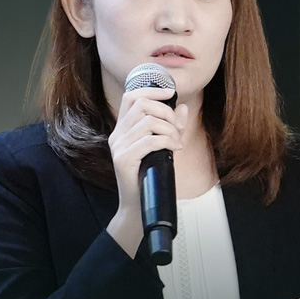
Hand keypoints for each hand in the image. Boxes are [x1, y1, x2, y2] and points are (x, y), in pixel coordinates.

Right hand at [106, 87, 187, 255]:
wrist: (137, 208)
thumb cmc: (149, 178)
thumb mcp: (162, 148)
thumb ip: (170, 127)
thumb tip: (183, 108)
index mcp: (122, 130)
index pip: (131, 97)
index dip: (152, 91)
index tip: (171, 93)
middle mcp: (117, 135)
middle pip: (141, 105)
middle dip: (166, 112)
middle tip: (177, 129)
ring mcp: (118, 147)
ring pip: (147, 122)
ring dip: (169, 129)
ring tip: (176, 142)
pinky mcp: (123, 159)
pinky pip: (149, 141)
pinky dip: (166, 141)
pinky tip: (174, 148)